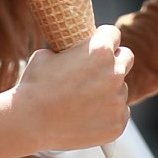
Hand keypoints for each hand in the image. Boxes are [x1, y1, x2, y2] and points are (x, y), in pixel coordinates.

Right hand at [17, 24, 132, 151]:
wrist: (31, 121)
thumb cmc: (35, 84)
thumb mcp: (48, 54)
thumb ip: (68, 51)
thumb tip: (72, 52)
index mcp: (99, 50)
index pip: (113, 33)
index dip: (103, 36)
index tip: (97, 42)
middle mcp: (114, 73)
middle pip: (126, 57)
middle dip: (115, 59)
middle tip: (97, 67)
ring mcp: (118, 101)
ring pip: (121, 88)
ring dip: (108, 89)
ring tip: (84, 97)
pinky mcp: (117, 124)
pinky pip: (119, 112)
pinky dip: (107, 111)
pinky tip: (87, 114)